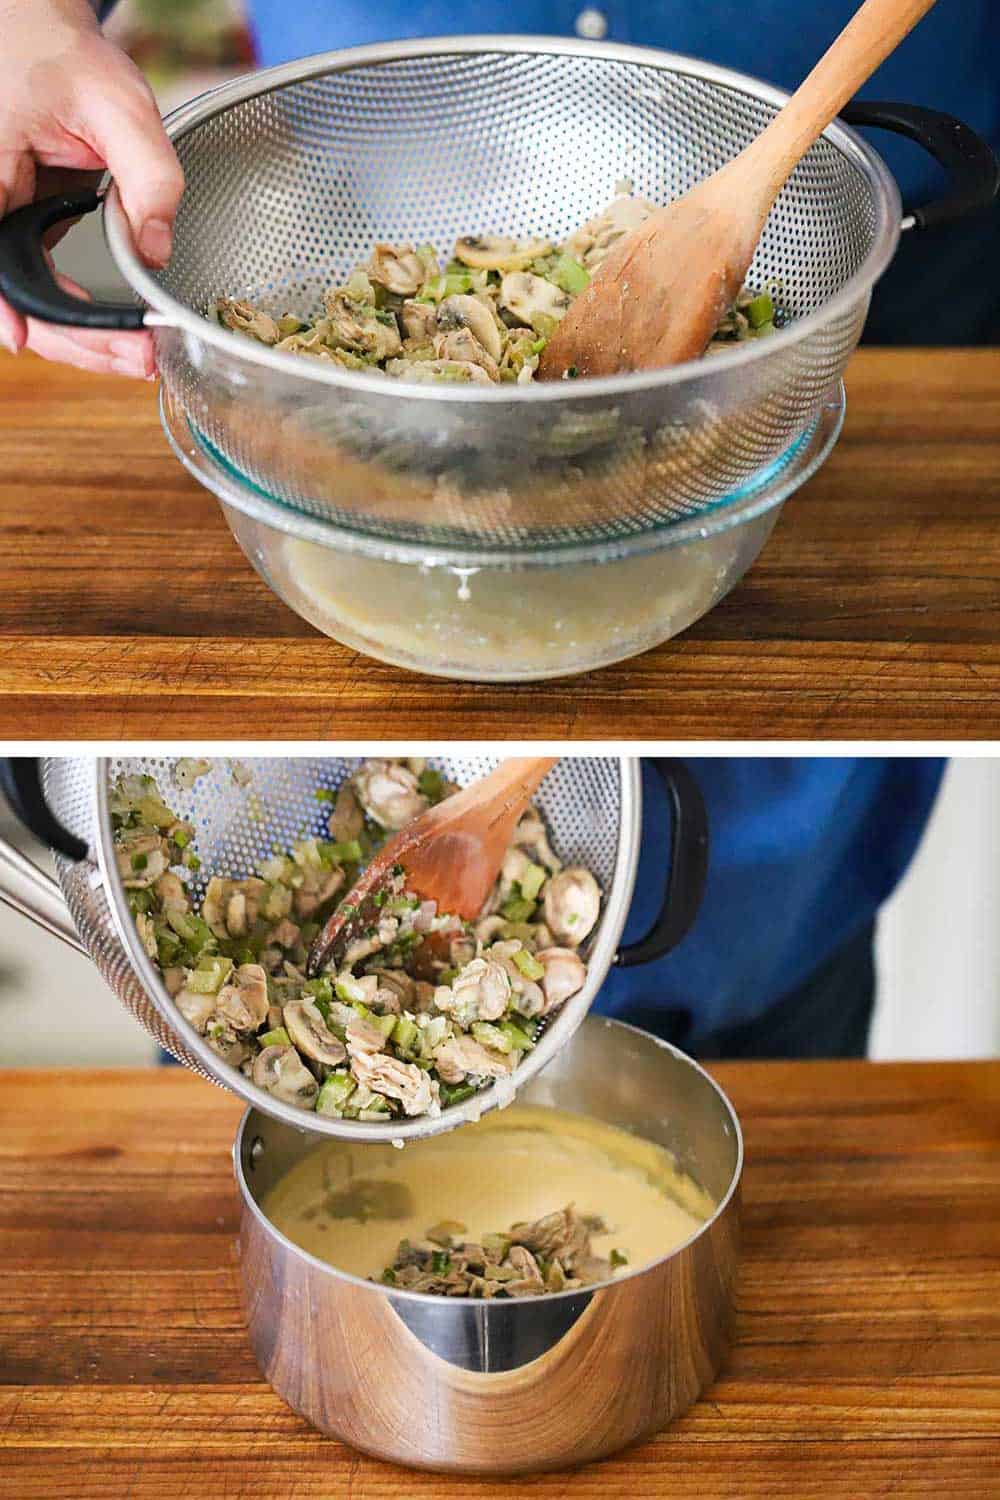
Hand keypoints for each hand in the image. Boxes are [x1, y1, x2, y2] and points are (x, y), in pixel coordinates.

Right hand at [0, 0, 183, 376]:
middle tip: (136, 356)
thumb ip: (148, 175)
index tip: (24, 336)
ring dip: (81, 339)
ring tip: (137, 354)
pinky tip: (121, 336)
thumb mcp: (119, 105)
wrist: (49, 41)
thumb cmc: (69, 60)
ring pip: (31, 302)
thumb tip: (157, 251)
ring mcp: (7, 226)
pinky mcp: (27, 234)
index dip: (4, 303)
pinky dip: (82, 319)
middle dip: (74, 338)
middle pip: (15, 295)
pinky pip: (45, 289)